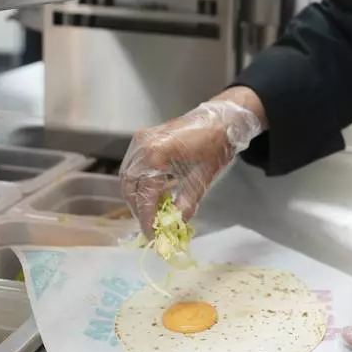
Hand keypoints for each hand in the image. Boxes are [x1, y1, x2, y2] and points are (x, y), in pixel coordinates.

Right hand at [119, 92, 263, 236]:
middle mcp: (143, 145)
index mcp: (156, 153)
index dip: (146, 216)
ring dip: (138, 196)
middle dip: (138, 208)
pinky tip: (155, 194)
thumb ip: (186, 203)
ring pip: (129, 175)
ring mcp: (141, 139)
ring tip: (152, 212)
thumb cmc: (216, 145)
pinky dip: (141, 182)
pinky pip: (135, 165)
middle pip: (130, 185)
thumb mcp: (202, 178)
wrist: (222, 118)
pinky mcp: (145, 138)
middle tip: (151, 225)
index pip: (144, 192)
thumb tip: (175, 224)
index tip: (152, 233)